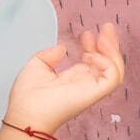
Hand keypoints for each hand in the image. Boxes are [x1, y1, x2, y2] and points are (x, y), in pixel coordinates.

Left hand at [4, 23, 125, 130]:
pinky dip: (107, 63)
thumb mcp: (36, 66)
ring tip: (103, 36)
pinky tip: (91, 55)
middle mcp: (85, 83)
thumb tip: (62, 48)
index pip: (92, 61)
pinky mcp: (94, 93)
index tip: (86, 34)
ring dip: (112, 51)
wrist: (24, 113)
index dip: (93, 46)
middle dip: (110, 44)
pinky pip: (112, 77)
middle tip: (107, 27)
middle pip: (108, 63)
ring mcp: (91, 88)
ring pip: (115, 70)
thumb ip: (50, 56)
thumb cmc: (27, 94)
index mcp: (73, 78)